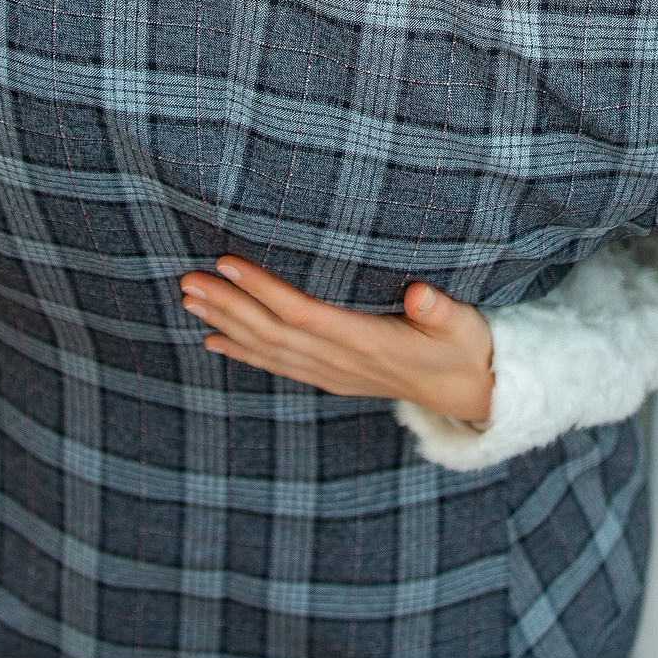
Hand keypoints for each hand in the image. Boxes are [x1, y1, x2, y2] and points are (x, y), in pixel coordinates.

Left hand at [180, 256, 494, 423]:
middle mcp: (340, 363)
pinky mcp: (331, 378)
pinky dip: (242, 352)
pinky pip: (277, 366)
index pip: (302, 314)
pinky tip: (213, 338)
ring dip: (226, 324)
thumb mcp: (464, 327)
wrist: (470, 393)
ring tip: (190, 300)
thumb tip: (422, 295)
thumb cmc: (465, 349)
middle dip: (228, 305)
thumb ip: (442, 311)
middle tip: (187, 279)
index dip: (263, 290)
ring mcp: (332, 374)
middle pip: (271, 333)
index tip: (228, 264)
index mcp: (367, 343)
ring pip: (268, 350)